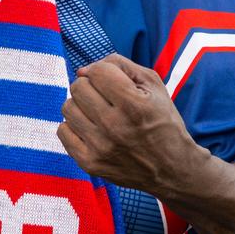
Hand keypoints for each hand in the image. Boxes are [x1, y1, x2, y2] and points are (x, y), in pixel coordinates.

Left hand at [57, 54, 206, 194]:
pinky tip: (92, 129)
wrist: (171, 168)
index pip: (97, 72)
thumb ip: (119, 65)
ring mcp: (101, 147)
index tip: (113, 81)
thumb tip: (81, 70)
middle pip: (78, 87)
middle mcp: (116, 127)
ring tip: (98, 113)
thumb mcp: (153, 85)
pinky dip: (74, 126)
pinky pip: (63, 131)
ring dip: (81, 106)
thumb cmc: (161, 119)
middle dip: (91, 86)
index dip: (104, 71)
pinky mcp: (90, 163)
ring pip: (68, 107)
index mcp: (136, 105)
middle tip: (106, 98)